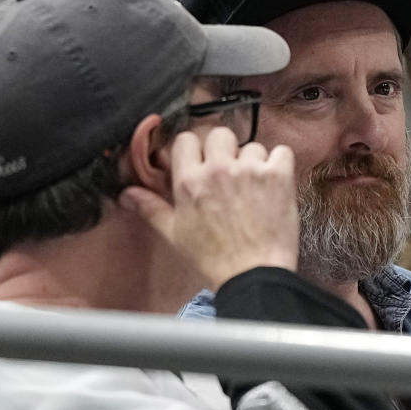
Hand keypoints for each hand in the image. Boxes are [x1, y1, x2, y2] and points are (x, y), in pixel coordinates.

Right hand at [118, 127, 299, 289]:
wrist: (253, 275)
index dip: (195, 150)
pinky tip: (274, 182)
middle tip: (230, 172)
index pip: (187, 139)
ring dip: (254, 162)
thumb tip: (128, 194)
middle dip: (224, 150)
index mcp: (190, 180)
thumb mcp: (175, 234)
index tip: (202, 162)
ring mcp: (250, 170)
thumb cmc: (214, 258)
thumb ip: (151, 208)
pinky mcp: (278, 176)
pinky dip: (280, 163)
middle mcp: (219, 169)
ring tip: (254, 186)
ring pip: (252, 145)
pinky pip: (282, 152)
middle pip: (220, 134)